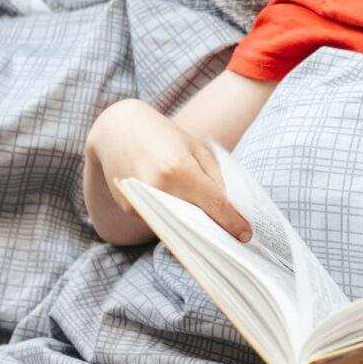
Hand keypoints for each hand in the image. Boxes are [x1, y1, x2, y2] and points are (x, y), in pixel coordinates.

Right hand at [84, 99, 251, 243]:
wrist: (117, 129)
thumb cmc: (163, 135)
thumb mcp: (195, 147)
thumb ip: (214, 177)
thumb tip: (229, 209)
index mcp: (179, 169)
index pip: (214, 205)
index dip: (232, 222)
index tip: (245, 234)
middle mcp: (158, 188)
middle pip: (197, 221)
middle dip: (216, 228)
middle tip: (233, 234)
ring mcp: (141, 201)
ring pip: (178, 225)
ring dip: (196, 229)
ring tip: (212, 227)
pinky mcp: (130, 209)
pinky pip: (160, 221)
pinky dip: (174, 220)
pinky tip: (183, 214)